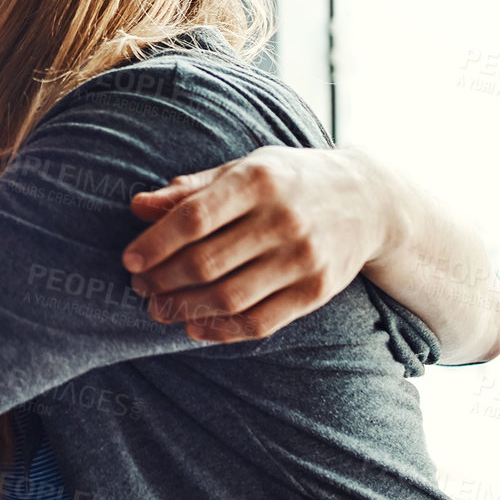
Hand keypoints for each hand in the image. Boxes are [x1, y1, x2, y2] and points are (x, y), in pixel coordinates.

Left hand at [122, 147, 386, 341]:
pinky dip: (221, 330)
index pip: (194, 218)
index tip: (129, 260)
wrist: (370, 200)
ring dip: (184, 308)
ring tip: (157, 307)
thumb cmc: (290, 180)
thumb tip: (137, 206)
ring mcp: (303, 259)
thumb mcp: (243, 169)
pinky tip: (193, 326)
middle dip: (163, 280)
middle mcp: (283, 220)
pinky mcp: (316, 292)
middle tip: (139, 285)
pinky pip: (260, 322)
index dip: (155, 244)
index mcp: (258, 181)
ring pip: (229, 297)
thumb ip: (191, 190)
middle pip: (207, 262)